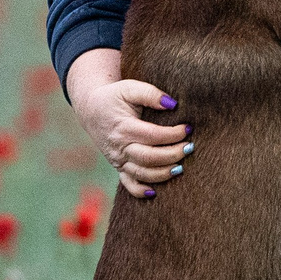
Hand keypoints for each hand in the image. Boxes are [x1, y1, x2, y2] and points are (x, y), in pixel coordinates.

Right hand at [65, 48, 191, 197]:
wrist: (91, 109)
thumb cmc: (114, 97)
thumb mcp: (129, 88)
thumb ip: (150, 93)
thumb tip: (172, 104)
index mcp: (123, 127)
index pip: (152, 135)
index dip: (173, 134)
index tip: (187, 129)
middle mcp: (120, 147)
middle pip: (148, 158)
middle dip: (172, 155)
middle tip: (190, 147)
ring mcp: (118, 159)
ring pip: (141, 174)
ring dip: (162, 174)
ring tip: (180, 167)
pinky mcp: (118, 167)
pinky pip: (128, 185)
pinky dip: (140, 191)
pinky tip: (155, 192)